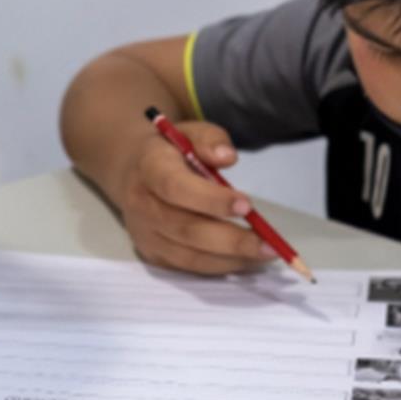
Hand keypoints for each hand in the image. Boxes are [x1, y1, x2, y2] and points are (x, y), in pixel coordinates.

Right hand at [117, 121, 277, 275]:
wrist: (132, 170)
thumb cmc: (170, 151)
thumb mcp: (189, 132)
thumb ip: (210, 140)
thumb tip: (227, 157)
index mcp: (148, 167)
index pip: (175, 187)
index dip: (211, 200)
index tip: (247, 206)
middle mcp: (141, 204)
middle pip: (185, 228)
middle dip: (231, 239)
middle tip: (268, 244)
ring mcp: (144, 233)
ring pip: (189, 254)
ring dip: (231, 258)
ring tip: (264, 253)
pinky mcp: (151, 254)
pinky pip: (189, 267)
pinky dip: (220, 266)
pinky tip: (245, 259)